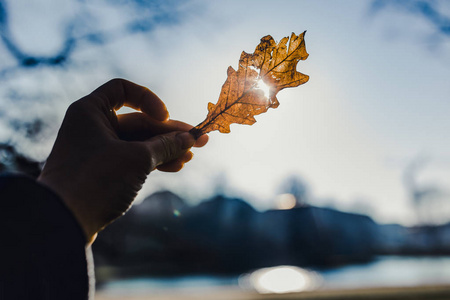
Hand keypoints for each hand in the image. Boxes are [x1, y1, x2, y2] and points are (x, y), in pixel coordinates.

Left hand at [38, 79, 207, 243]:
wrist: (64, 222)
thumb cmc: (97, 181)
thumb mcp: (137, 159)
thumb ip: (166, 145)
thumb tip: (190, 137)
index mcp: (91, 111)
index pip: (123, 89)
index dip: (148, 100)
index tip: (164, 117)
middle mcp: (92, 127)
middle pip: (138, 121)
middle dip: (169, 133)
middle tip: (199, 140)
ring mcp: (97, 150)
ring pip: (138, 143)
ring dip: (165, 149)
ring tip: (190, 157)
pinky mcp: (102, 171)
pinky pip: (132, 159)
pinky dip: (152, 162)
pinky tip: (175, 167)